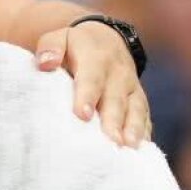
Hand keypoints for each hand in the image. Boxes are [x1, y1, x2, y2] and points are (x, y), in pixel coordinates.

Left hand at [35, 22, 149, 146]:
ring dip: (133, 128)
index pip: (92, 77)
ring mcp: (132, 87)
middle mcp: (119, 73)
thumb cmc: (75, 46)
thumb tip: (46, 63)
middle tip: (110, 142)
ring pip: (135, 108)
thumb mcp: (60, 38)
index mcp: (96, 57)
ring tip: (128, 148)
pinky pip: (145, 116)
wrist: (106, 39)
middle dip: (113, 121)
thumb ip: (51, 48)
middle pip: (116, 99)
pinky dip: (144, 132)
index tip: (83, 115)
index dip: (88, 96)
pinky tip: (140, 150)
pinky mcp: (139, 100)